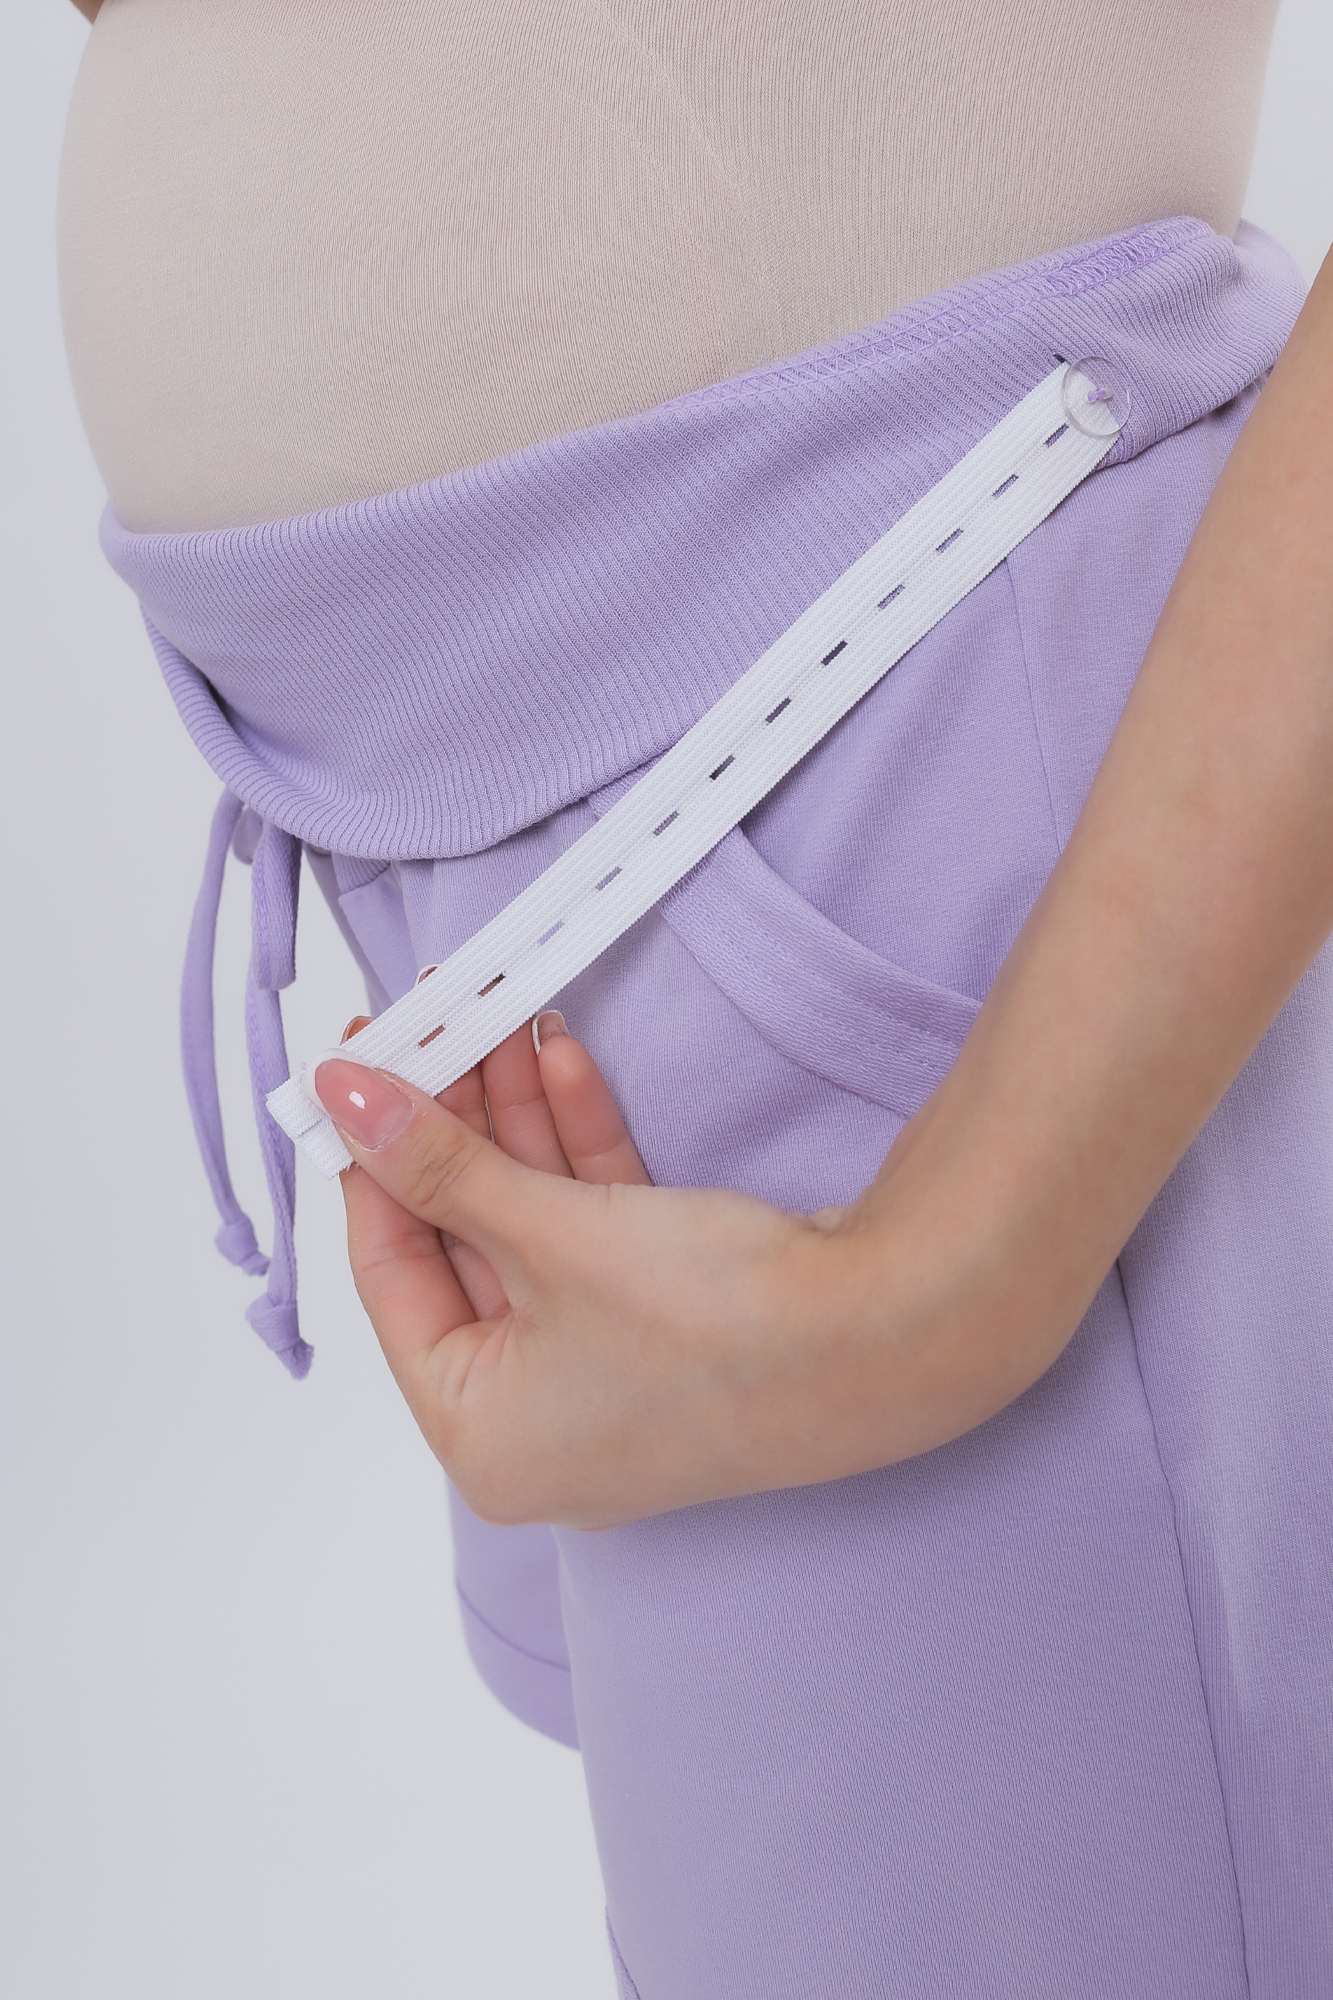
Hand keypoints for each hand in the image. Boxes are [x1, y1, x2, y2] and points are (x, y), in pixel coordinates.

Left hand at [321, 1018, 876, 1528]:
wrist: (894, 1337)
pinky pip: (593, 1231)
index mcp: (481, 1437)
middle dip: (454, 1125)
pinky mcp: (665, 1327)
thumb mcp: (548, 1236)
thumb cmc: (718, 1330)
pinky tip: (561, 1059)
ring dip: (517, 1120)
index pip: (391, 1275)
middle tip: (429, 1026)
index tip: (358, 1070)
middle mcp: (536, 1419)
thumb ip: (437, 1164)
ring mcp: (606, 1374)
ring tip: (498, 1015)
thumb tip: (345, 1099)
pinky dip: (580, 1152)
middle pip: (464, 1243)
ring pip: (531, 1225)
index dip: (372, 1161)